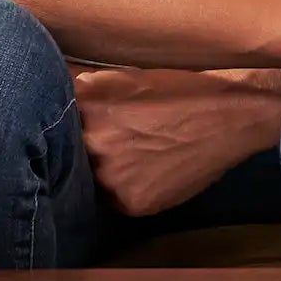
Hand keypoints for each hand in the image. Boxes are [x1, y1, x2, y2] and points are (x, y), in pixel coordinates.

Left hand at [71, 66, 280, 216]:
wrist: (228, 118)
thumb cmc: (178, 90)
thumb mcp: (125, 77)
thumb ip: (86, 88)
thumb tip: (59, 91)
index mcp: (87, 106)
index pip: (52, 121)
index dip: (60, 124)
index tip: (62, 126)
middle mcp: (93, 143)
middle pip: (69, 154)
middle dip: (82, 149)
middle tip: (109, 143)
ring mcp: (111, 176)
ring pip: (90, 179)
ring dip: (101, 171)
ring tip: (129, 157)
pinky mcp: (131, 203)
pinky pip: (113, 199)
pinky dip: (124, 188)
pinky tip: (145, 171)